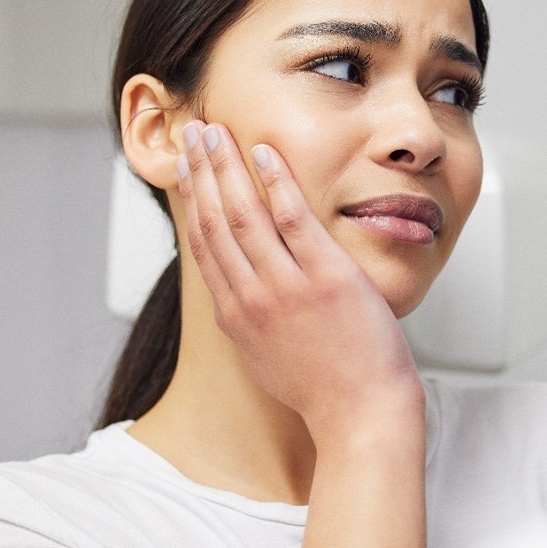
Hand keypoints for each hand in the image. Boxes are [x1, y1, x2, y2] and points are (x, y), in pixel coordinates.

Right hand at [177, 121, 423, 443]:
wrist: (360, 416)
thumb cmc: (321, 390)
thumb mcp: (266, 358)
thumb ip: (248, 319)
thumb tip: (238, 292)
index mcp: (235, 315)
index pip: (204, 245)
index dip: (191, 201)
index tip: (186, 170)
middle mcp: (250, 297)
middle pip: (214, 220)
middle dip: (200, 172)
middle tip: (192, 134)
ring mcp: (286, 286)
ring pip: (243, 213)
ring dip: (225, 166)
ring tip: (215, 131)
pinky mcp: (325, 277)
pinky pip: (293, 217)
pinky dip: (276, 180)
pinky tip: (264, 151)